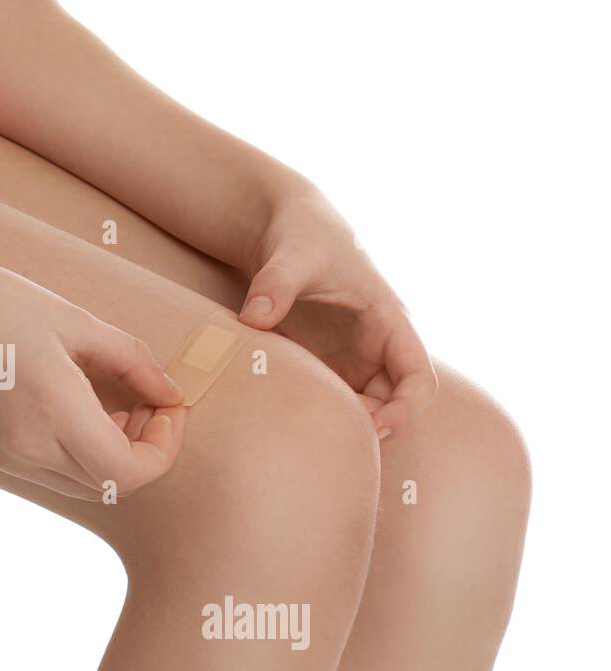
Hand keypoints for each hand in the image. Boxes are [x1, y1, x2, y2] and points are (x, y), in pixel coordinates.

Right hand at [0, 260, 185, 499]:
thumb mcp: (73, 321)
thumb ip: (132, 361)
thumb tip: (171, 391)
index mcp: (53, 412)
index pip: (128, 471)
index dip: (163, 448)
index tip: (170, 407)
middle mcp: (29, 449)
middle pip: (111, 485)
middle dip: (145, 449)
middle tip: (152, 401)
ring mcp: (7, 457)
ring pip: (84, 483)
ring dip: (115, 454)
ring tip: (119, 402)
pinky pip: (55, 471)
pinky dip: (83, 451)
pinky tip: (82, 407)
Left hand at [238, 185, 436, 439]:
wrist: (281, 230)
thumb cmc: (301, 236)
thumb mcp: (291, 255)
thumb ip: (275, 285)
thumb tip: (253, 319)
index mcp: (388, 321)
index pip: (418, 379)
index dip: (404, 410)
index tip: (374, 429)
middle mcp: (375, 347)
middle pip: (389, 405)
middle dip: (366, 427)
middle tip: (325, 440)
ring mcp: (348, 358)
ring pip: (358, 408)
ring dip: (339, 425)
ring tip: (302, 438)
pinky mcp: (320, 363)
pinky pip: (326, 400)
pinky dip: (314, 415)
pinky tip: (283, 423)